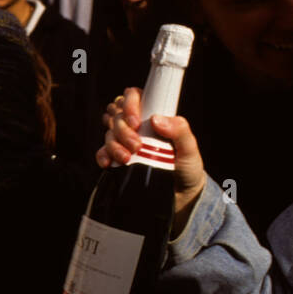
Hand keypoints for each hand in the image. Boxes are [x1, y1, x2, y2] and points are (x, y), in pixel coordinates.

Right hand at [100, 87, 205, 233]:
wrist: (181, 196)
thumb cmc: (187, 168)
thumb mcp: (190, 148)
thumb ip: (180, 130)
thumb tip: (158, 119)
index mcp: (153, 116)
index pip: (134, 97)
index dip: (130, 104)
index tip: (136, 121)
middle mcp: (137, 126)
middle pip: (118, 115)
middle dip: (123, 130)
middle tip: (137, 146)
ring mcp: (125, 142)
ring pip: (108, 133)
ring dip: (114, 145)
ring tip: (127, 159)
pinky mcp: (117, 158)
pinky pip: (102, 151)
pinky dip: (103, 156)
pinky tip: (110, 163)